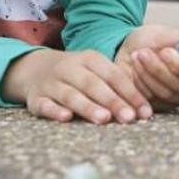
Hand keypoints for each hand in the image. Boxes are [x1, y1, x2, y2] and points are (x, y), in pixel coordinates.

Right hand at [2, 49, 151, 123]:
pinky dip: (55, 111)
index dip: (130, 93)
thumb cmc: (77, 76)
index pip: (114, 75)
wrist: (34, 69)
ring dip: (88, 107)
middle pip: (93, 85)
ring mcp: (51, 83)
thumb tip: (143, 110)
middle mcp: (70, 68)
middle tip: (128, 117)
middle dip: (113, 101)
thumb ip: (116, 87)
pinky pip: (45, 105)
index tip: (145, 112)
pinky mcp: (35, 98)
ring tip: (103, 119)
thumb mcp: (96, 72)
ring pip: (70, 95)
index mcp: (90, 59)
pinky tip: (66, 118)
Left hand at [116, 25, 178, 109]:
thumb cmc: (154, 40)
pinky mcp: (165, 105)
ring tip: (136, 56)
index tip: (164, 52)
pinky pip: (151, 101)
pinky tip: (134, 69)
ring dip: (146, 75)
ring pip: (165, 94)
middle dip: (158, 69)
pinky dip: (140, 84)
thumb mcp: (167, 33)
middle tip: (142, 52)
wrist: (136, 50)